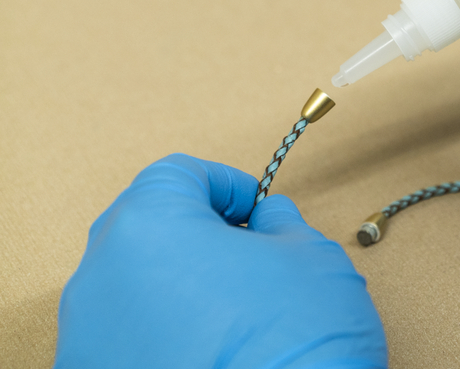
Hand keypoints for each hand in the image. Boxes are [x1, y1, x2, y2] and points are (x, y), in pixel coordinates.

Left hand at [55, 154, 386, 368]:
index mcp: (150, 226)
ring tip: (234, 302)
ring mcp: (90, 337)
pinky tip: (211, 343)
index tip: (255, 206)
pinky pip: (127, 334)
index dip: (226, 183)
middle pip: (146, 225)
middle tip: (247, 249)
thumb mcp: (310, 255)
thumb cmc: (296, 341)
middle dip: (198, 230)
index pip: (177, 174)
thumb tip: (267, 219)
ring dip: (178, 279)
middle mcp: (101, 278)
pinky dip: (163, 329)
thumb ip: (281, 223)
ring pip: (132, 283)